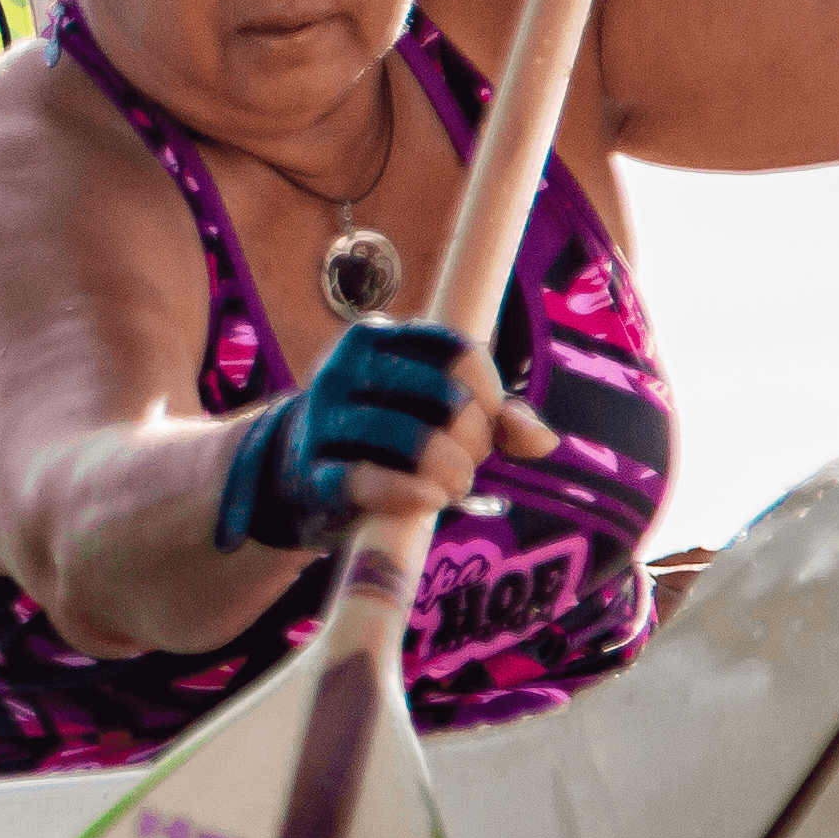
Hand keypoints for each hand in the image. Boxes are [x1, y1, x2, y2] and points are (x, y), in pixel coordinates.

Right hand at [214, 323, 557, 554]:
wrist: (295, 471)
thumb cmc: (383, 432)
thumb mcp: (435, 408)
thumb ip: (495, 415)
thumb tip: (544, 441)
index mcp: (379, 337)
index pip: (459, 351)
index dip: (489, 394)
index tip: (486, 422)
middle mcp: (346, 368)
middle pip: (446, 397)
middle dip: (474, 437)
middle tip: (469, 461)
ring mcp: (325, 419)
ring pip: (411, 438)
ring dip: (452, 472)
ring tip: (456, 486)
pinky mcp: (313, 473)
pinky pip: (365, 480)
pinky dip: (406, 492)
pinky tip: (428, 500)